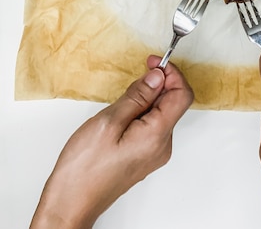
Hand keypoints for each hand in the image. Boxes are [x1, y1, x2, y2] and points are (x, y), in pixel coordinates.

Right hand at [31, 56, 193, 228]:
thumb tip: (158, 77)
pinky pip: (153, 125)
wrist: (70, 204)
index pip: (182, 95)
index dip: (172, 73)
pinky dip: (143, 111)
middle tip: (139, 72)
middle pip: (174, 103)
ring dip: (149, 97)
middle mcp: (162, 145)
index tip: (154, 62)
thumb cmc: (84, 168)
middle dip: (160, 83)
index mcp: (157, 135)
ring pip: (162, 113)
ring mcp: (154, 153)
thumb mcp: (109, 121)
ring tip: (124, 97)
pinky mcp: (144, 156)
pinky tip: (123, 112)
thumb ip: (137, 96)